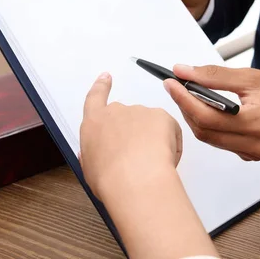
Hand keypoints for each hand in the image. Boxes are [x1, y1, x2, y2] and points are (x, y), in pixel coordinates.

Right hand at [80, 72, 182, 200]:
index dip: (101, 87)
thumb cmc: (110, 181)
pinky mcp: (161, 115)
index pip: (95, 98)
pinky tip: (163, 160)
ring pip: (150, 126)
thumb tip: (99, 153)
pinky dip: (170, 144)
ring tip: (149, 166)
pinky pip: (169, 129)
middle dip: (135, 133)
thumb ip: (93, 155)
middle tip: (138, 159)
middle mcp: (115, 112)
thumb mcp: (90, 170)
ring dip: (152, 141)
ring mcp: (139, 111)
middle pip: (127, 117)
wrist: (135, 181)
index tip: (106, 78)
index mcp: (94, 123)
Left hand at [163, 65, 259, 160]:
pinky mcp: (255, 155)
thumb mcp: (254, 77)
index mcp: (253, 124)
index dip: (183, 99)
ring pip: (212, 140)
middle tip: (177, 88)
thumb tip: (186, 71)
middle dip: (186, 109)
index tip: (170, 82)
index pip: (205, 115)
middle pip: (204, 131)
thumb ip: (216, 75)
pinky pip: (225, 145)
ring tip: (191, 97)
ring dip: (198, 119)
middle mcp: (252, 145)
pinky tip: (211, 112)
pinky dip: (213, 129)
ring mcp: (253, 154)